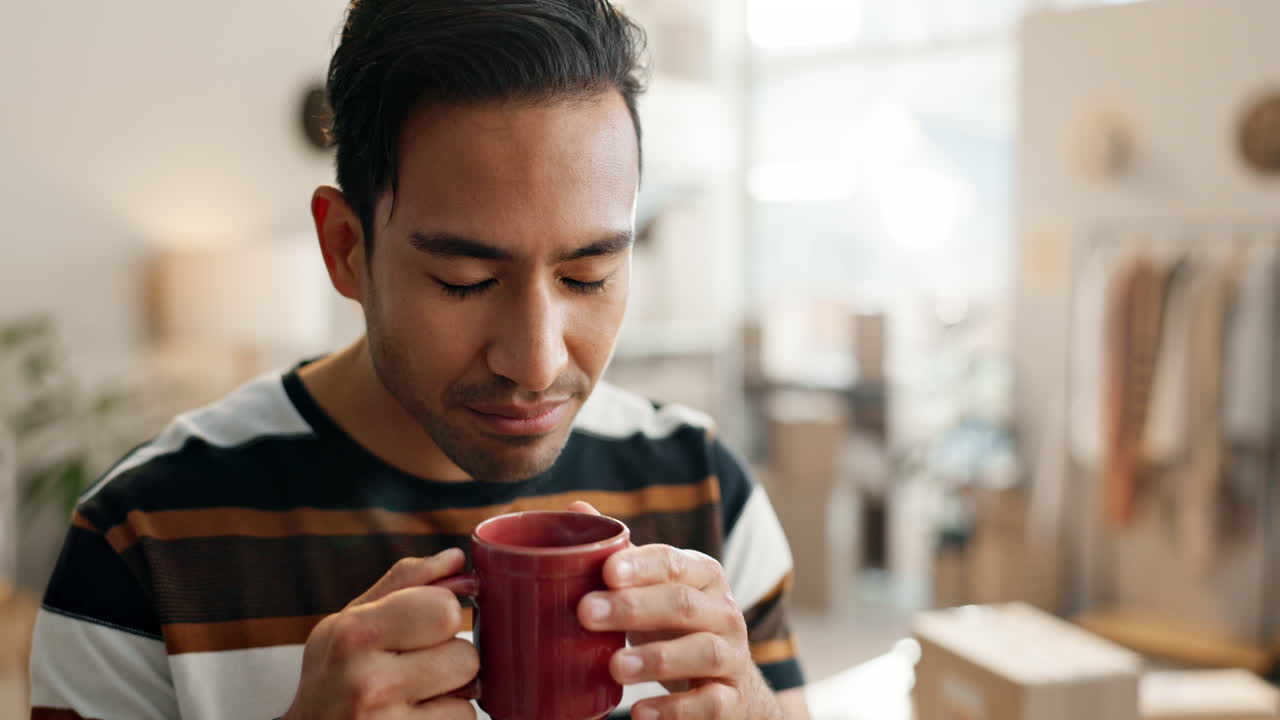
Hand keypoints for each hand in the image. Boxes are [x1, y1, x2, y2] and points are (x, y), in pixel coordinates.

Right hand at [282, 548, 477, 719]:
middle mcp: (368, 681)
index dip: (443, 614)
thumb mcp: (352, 619)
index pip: (445, 610)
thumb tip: (456, 558)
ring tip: (416, 692)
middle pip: (466, 654)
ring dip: (454, 689)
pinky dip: (449, 716)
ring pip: (472, 692)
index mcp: (355, 634)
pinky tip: (416, 715)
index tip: (423, 625)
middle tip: (416, 664)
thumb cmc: (334, 671)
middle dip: (450, 656)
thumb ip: (405, 582)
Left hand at [569, 502, 781, 719]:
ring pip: (702, 652)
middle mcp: (723, 611)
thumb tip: (576, 509)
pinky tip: (641, 713)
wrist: (726, 683)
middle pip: (683, 604)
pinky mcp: (730, 698)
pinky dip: (675, 709)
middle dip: (634, 607)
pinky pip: (710, 704)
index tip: (606, 571)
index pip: (674, 563)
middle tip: (587, 613)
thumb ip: (621, 554)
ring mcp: (732, 656)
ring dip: (657, 658)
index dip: (641, 565)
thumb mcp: (654, 587)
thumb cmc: (676, 625)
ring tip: (615, 666)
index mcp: (703, 575)